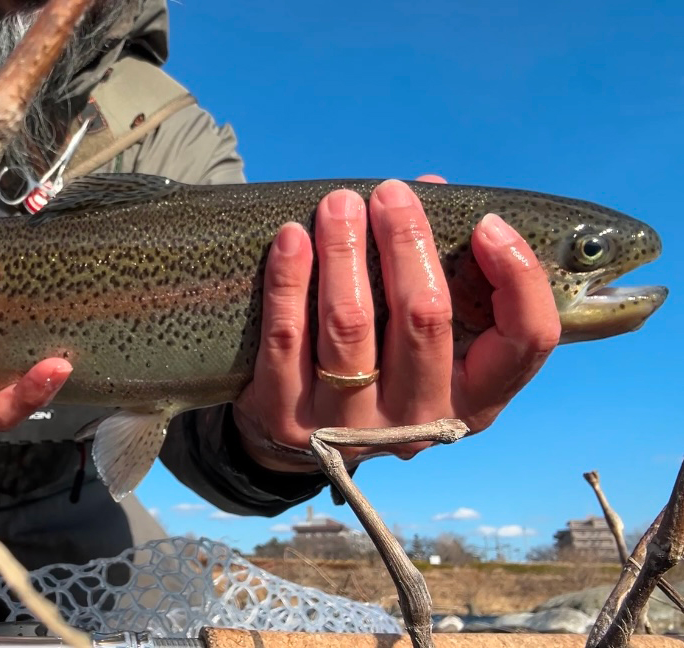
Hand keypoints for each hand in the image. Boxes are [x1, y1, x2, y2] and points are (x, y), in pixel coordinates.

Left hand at [232, 176, 560, 471]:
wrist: (298, 432)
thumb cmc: (379, 360)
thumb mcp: (421, 333)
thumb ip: (437, 266)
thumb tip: (428, 188)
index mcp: (475, 398)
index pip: (525, 340)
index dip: (518, 276)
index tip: (487, 224)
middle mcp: (420, 422)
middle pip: (424, 317)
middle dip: (406, 241)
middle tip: (389, 194)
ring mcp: (352, 426)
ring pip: (350, 324)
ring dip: (343, 252)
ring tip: (338, 204)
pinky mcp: (289, 419)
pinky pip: (287, 339)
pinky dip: (288, 282)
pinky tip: (291, 240)